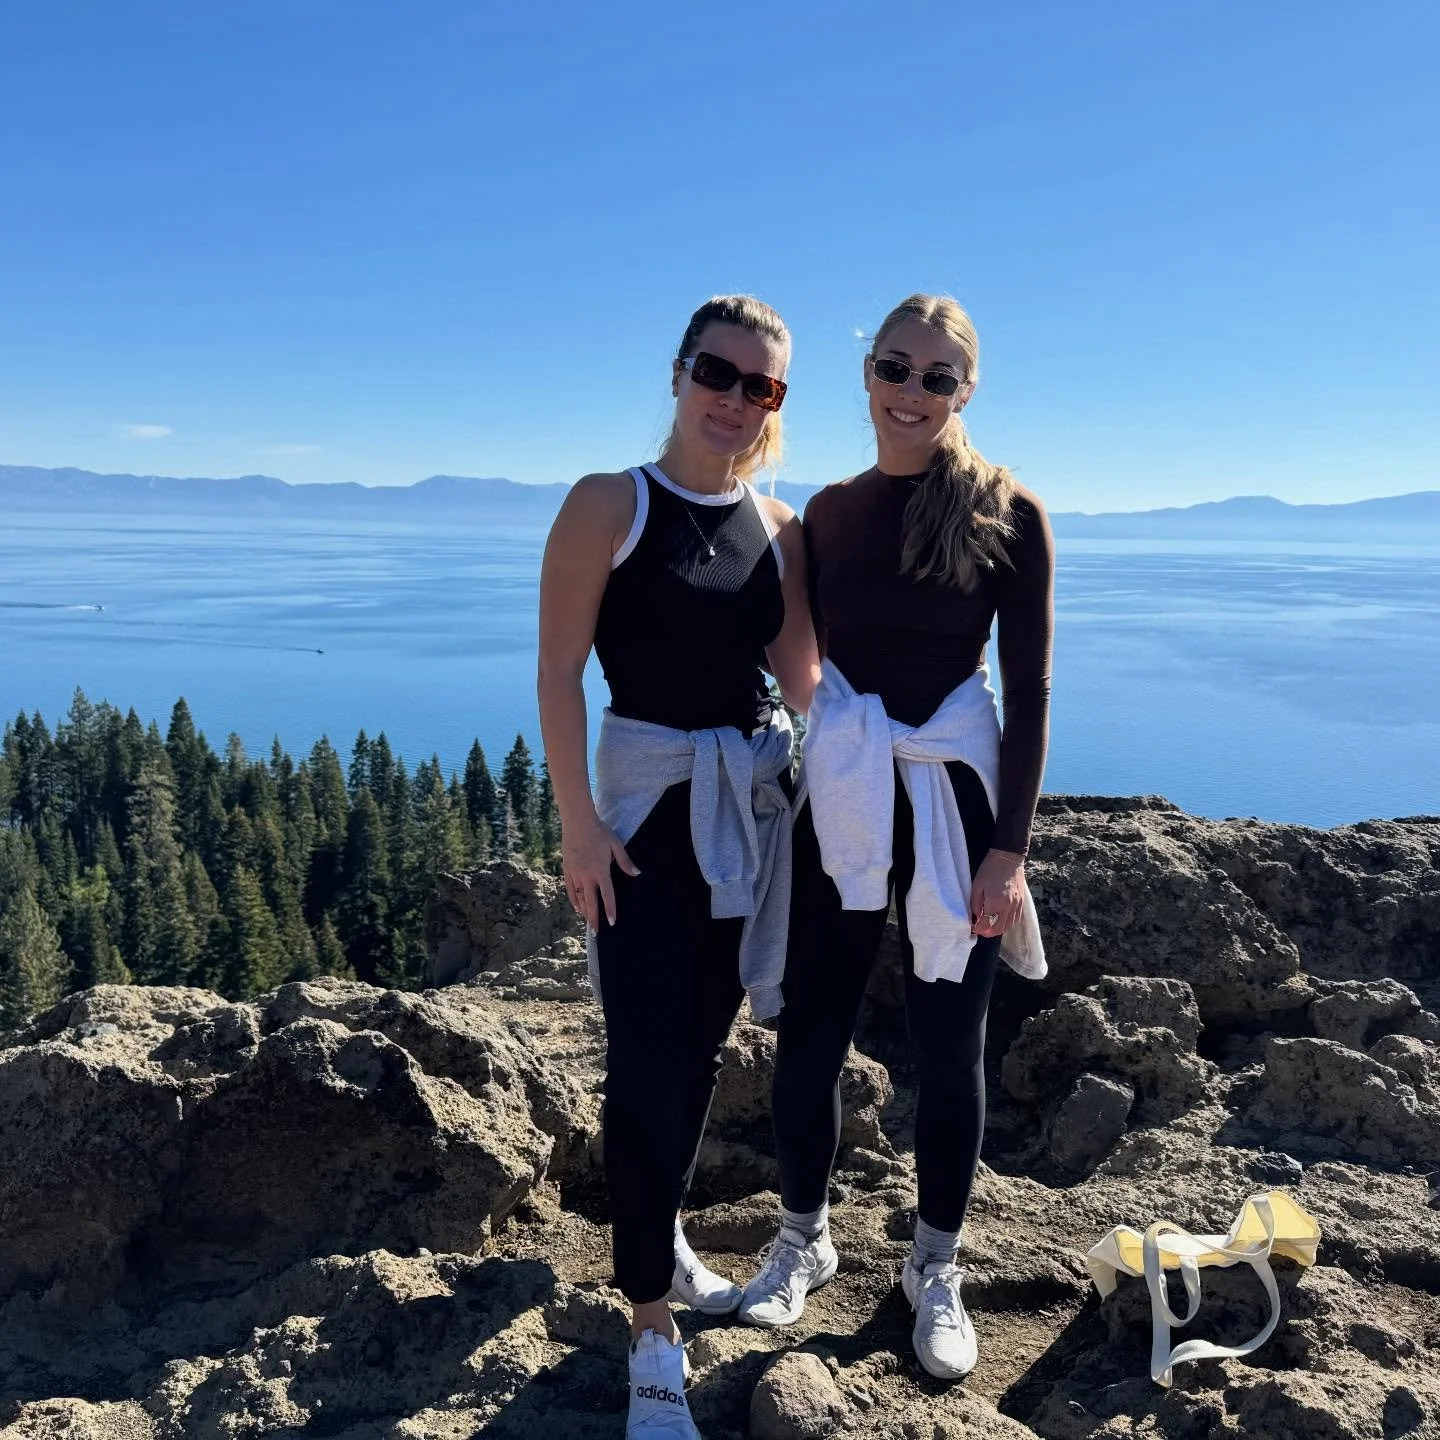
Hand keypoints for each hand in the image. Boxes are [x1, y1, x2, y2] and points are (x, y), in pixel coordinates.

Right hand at [562, 815, 639, 929]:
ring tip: (588, 922)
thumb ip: (625, 862)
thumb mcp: (616, 845)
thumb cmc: (599, 832)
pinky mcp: (567, 870)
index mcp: (601, 871)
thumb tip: (637, 873)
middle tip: (595, 933)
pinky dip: (573, 900)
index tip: (611, 923)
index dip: (609, 910)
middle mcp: (587, 876)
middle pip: (590, 902)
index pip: (607, 896)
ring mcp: (575, 874)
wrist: (578, 822)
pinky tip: (577, 907)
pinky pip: (570, 889)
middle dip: (594, 918)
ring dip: (584, 911)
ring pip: (578, 898)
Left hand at [971, 848, 1024, 938]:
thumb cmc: (990, 869)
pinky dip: (1008, 923)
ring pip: (1009, 925)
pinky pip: (1016, 918)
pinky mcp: (1022, 901)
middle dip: (988, 932)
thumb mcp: (977, 885)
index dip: (978, 929)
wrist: (1008, 857)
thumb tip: (975, 917)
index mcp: (995, 903)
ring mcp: (1017, 904)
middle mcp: (1008, 907)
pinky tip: (1002, 921)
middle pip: (999, 928)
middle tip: (980, 931)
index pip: (986, 924)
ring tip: (990, 927)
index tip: (972, 928)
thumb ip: (975, 904)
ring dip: (998, 929)